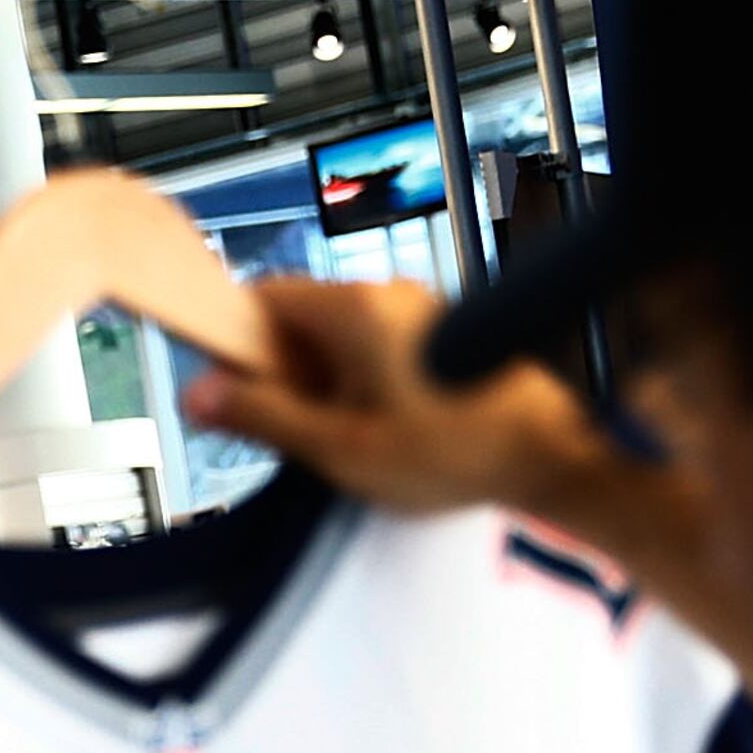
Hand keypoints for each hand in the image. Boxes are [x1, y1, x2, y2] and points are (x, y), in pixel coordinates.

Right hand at [186, 277, 737, 648]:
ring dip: (328, 383)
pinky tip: (385, 430)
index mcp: (354, 309)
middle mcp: (387, 295)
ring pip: (340, 337)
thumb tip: (202, 395)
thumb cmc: (461, 450)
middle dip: (286, 372)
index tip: (234, 385)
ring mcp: (419, 312)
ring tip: (349, 436)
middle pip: (299, 318)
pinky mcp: (442, 335)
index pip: (260, 295)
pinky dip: (366, 384)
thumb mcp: (339, 447)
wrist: (550, 456)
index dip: (236, 343)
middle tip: (297, 428)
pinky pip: (378, 348)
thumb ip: (263, 417)